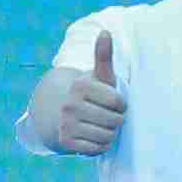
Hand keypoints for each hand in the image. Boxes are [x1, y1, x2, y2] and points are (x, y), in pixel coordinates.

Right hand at [48, 25, 126, 157]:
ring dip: (110, 133)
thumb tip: (106, 32)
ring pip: (107, 136)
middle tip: (107, 115)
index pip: (118, 101)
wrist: (59, 114)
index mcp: (81, 86)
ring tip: (101, 125)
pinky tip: (94, 136)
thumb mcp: (98, 76)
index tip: (113, 102)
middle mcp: (70, 104)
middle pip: (115, 120)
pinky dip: (101, 145)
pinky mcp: (66, 141)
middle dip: (116, 120)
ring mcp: (66, 123)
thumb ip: (104, 56)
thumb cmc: (89, 94)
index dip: (121, 104)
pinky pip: (98, 149)